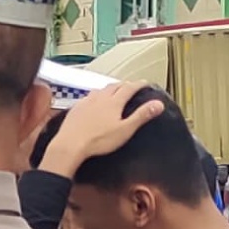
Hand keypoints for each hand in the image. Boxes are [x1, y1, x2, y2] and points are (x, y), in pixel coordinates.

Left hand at [46, 80, 163, 168]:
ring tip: (114, 91)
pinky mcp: (76, 108)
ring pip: (101, 89)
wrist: (70, 145)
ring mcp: (86, 101)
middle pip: (115, 86)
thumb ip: (142, 115)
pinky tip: (94, 101)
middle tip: (132, 86)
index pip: (130, 88)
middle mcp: (100, 97)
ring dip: (110, 88)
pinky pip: (88, 96)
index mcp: (114, 102)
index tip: (145, 83)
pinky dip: (96, 95)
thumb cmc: (98, 140)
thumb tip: (158, 104)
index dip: (139, 84)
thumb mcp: (125, 129)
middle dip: (125, 84)